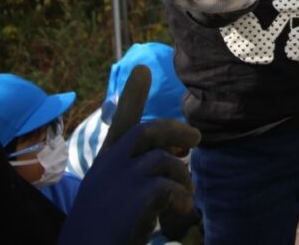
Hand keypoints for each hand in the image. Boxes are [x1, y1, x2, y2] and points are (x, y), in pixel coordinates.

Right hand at [59, 66, 201, 244]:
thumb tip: (176, 156)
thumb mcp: (112, 195)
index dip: (133, 95)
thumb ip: (137, 173)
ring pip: (164, 159)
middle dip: (176, 130)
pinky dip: (181, 198)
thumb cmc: (102, 229)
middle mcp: (111, 166)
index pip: (121, 123)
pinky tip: (179, 214)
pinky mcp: (136, 197)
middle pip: (148, 131)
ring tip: (183, 196)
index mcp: (105, 164)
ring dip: (182, 177)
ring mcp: (122, 179)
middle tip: (196, 138)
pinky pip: (170, 185)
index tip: (143, 69)